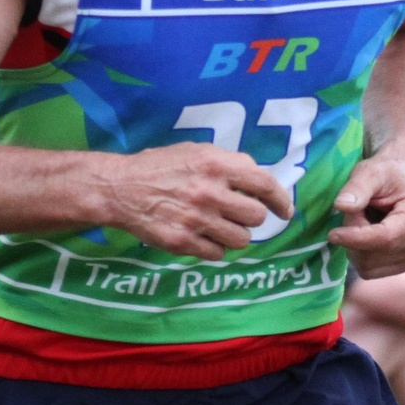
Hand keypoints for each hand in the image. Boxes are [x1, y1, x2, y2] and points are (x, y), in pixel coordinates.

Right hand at [106, 142, 290, 260]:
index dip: (281, 200)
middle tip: (239, 214)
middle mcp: (208, 192)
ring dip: (235, 234)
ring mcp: (196, 220)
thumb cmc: (160, 166)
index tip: (285, 210)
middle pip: (256, 216)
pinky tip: (203, 236)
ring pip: (241, 239)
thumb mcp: (196, 151)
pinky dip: (215, 247)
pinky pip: (217, 253)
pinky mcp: (182, 242)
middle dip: (252, 217)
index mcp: (215, 164)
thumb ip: (229, 163)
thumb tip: (259, 181)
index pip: (264, 184)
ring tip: (219, 226)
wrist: (119, 188)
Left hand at [329, 154, 404, 278]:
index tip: (332, 234)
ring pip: (369, 266)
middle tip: (354, 212)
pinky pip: (370, 271)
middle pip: (374, 255)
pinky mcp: (403, 264)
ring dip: (355, 246)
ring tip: (362, 221)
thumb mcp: (368, 172)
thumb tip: (342, 206)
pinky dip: (360, 254)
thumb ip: (356, 188)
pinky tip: (366, 235)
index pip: (385, 238)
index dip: (355, 239)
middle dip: (354, 237)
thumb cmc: (384, 173)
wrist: (400, 179)